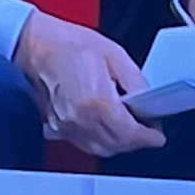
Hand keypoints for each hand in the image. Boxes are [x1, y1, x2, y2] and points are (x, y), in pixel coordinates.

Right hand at [14, 9, 165, 157]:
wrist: (37, 45)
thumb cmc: (69, 44)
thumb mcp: (113, 54)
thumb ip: (134, 79)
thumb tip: (147, 98)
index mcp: (96, 100)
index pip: (129, 133)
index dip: (148, 137)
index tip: (157, 136)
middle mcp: (80, 119)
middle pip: (116, 145)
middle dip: (136, 142)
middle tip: (148, 130)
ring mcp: (67, 126)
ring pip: (100, 149)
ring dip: (119, 145)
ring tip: (131, 130)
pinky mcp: (58, 126)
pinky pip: (85, 144)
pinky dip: (101, 142)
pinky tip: (108, 129)